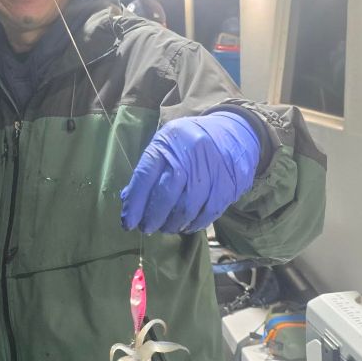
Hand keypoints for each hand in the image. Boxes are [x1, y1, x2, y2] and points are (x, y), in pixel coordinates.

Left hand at [120, 111, 259, 233]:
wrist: (233, 132)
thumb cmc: (190, 143)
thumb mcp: (166, 145)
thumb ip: (149, 171)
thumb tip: (131, 202)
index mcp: (168, 141)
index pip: (145, 176)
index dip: (135, 202)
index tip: (128, 222)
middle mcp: (190, 154)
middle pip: (166, 195)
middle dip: (153, 217)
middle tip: (147, 228)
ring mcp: (211, 170)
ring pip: (187, 208)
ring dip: (173, 224)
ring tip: (166, 228)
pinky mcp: (228, 185)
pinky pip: (207, 213)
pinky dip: (194, 224)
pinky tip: (186, 226)